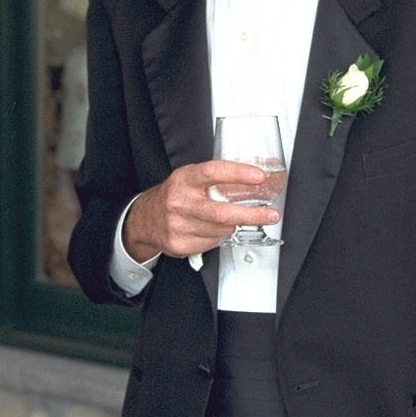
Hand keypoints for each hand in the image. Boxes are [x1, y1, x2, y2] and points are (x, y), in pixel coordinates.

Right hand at [123, 161, 280, 263]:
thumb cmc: (175, 195)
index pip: (213, 172)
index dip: (238, 173)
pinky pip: (212, 243)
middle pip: (221, 212)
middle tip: (270, 214)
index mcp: (184, 179)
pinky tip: (212, 230)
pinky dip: (219, 237)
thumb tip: (258, 175)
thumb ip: (218, 177)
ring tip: (231, 220)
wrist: (146, 219)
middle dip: (251, 215)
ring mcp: (178, 225)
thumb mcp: (191, 178)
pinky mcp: (179, 244)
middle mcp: (180, 202)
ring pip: (220, 230)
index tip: (258, 176)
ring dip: (232, 226)